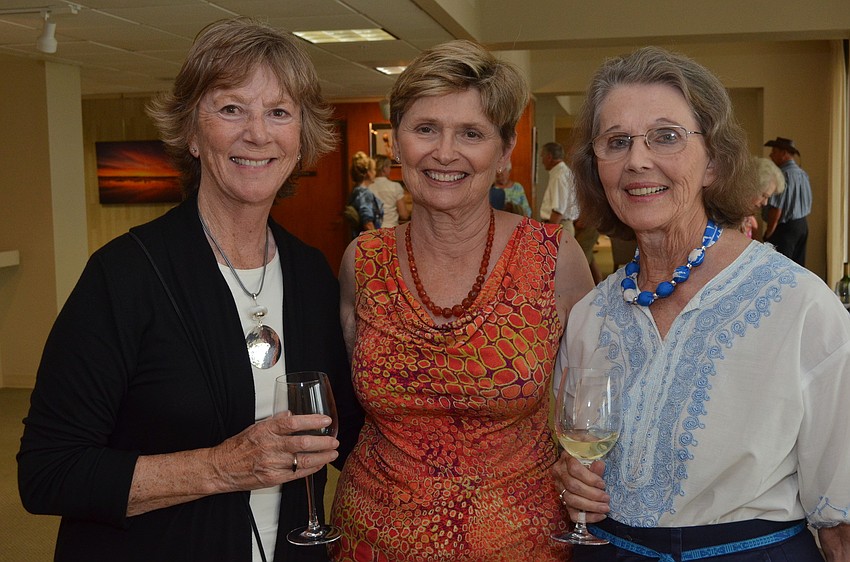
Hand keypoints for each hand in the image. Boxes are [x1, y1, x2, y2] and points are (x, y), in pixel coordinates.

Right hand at [209, 412, 338, 492]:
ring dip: (322, 457)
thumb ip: (275, 421)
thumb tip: (291, 414)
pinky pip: (297, 474)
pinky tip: (319, 464)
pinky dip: (311, 469)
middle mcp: (270, 446)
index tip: (325, 420)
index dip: (312, 420)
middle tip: (334, 440)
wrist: (221, 468)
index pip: (293, 423)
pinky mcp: (273, 478)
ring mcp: (272, 463)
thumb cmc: (237, 447)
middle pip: (302, 442)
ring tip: (332, 453)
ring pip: (303, 460)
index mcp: (266, 430)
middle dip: (323, 442)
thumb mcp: (255, 427)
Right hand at [551, 450, 609, 523]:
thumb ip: (594, 464)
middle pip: (573, 486)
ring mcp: (560, 489)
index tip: (602, 484)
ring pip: (571, 500)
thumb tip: (600, 465)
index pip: (574, 469)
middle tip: (607, 498)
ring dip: (591, 506)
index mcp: (565, 460)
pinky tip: (600, 516)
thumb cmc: (588, 461)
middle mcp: (559, 475)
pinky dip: (588, 517)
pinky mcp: (564, 503)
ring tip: (605, 508)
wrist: (581, 467)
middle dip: (592, 494)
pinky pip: (573, 514)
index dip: (589, 478)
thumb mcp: (591, 458)